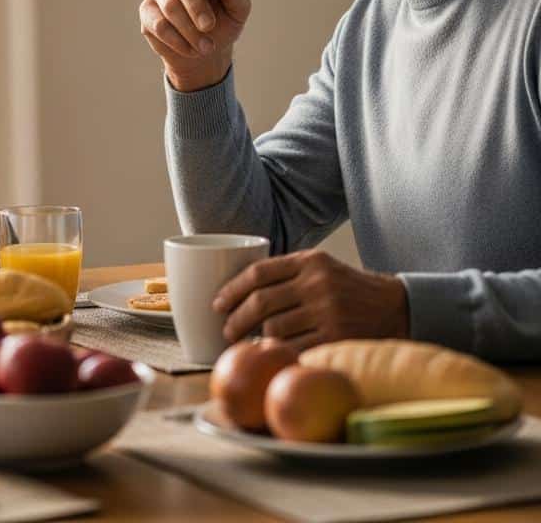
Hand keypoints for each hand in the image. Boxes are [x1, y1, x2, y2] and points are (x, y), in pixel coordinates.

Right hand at [139, 0, 250, 91]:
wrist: (205, 51)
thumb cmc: (224, 23)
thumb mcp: (238, 10)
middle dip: (197, 6)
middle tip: (209, 27)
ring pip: (170, 5)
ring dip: (190, 30)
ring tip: (206, 47)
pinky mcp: (147, 11)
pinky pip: (159, 24)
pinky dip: (177, 40)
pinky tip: (191, 50)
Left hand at [212, 249, 409, 352]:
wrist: (397, 307)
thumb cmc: (348, 288)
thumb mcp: (322, 266)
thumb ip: (287, 272)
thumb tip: (240, 290)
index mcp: (310, 260)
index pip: (259, 272)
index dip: (232, 289)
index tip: (217, 303)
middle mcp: (317, 283)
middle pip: (261, 302)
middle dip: (236, 319)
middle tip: (226, 330)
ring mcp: (328, 311)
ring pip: (274, 328)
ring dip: (257, 339)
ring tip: (248, 344)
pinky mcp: (337, 337)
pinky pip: (295, 348)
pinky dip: (278, 354)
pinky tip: (271, 355)